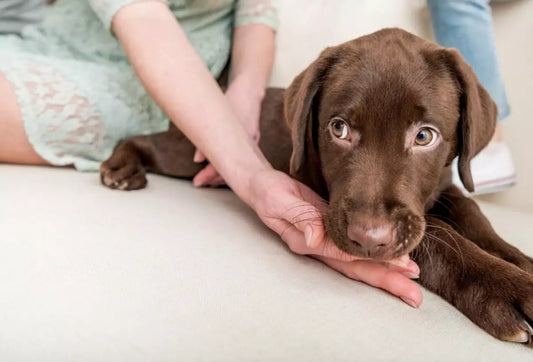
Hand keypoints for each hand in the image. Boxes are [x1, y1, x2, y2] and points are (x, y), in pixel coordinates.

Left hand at [193, 77, 263, 186]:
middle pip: (232, 169)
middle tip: (199, 183)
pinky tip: (224, 169)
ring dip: (223, 174)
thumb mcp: (216, 114)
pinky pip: (243, 159)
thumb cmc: (233, 99)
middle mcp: (249, 143)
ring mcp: (252, 143)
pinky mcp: (252, 141)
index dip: (209, 174)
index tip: (198, 181)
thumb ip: (208, 136)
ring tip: (209, 180)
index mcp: (240, 137)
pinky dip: (233, 166)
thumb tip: (197, 160)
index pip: (223, 163)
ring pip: (239, 166)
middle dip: (214, 178)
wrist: (250, 90)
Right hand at [249, 168, 422, 307]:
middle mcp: (319, 247)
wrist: (263, 186)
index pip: (344, 255)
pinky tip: (395, 259)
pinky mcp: (332, 232)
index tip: (399, 265)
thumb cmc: (268, 192)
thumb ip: (298, 216)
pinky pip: (356, 250)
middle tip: (414, 295)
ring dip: (386, 273)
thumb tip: (315, 237)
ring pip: (359, 263)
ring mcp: (326, 242)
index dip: (372, 261)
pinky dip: (377, 256)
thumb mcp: (278, 200)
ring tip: (412, 280)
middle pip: (356, 269)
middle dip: (386, 281)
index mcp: (307, 242)